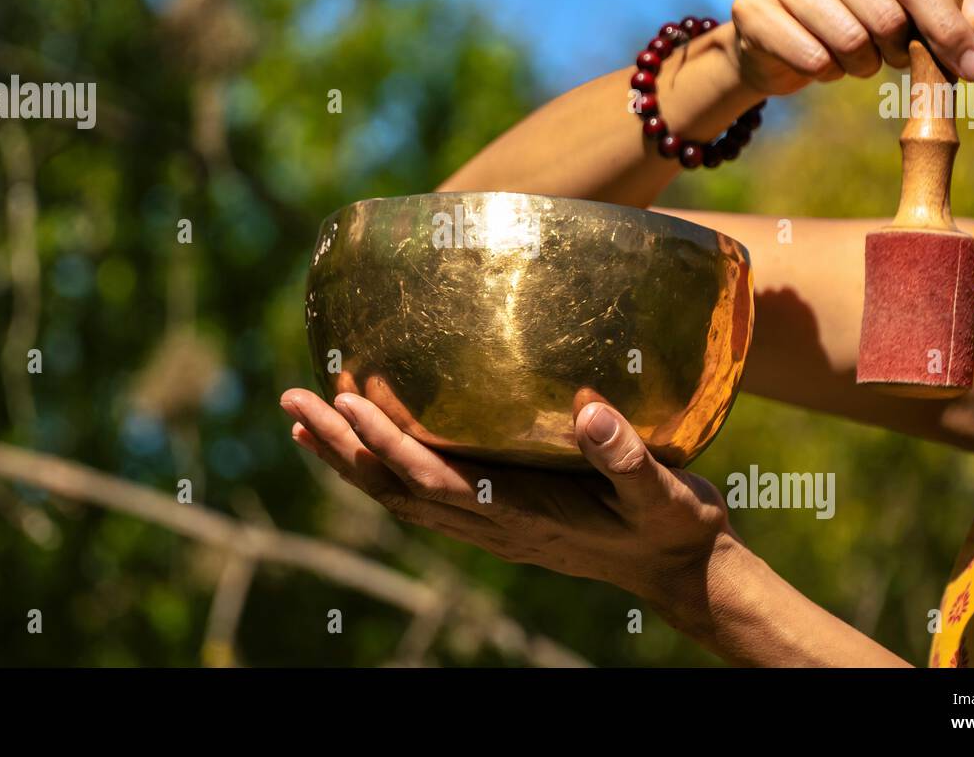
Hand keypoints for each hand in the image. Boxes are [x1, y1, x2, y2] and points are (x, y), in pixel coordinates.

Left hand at [279, 387, 740, 635]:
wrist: (680, 573)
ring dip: (349, 459)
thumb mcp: (663, 496)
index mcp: (522, 515)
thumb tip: (589, 410)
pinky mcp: (498, 518)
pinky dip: (382, 469)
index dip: (387, 443)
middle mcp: (493, 525)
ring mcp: (491, 526)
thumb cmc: (673, 530)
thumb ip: (626, 457)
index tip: (346, 401)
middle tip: (293, 401)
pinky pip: (424, 494)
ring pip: (401, 495)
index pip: (436, 479)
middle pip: (397, 489)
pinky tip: (366, 443)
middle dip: (342, 447)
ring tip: (305, 421)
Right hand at [729, 0, 973, 95]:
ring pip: (848, 39)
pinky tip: (819, 60)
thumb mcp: (904, 7)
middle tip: (893, 57)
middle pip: (885, 14)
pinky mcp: (750, 6)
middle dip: (899, 49)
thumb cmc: (850, 16)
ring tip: (853, 57)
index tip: (972, 67)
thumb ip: (949, 9)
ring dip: (861, 64)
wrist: (771, 36)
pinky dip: (825, 72)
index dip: (948, 27)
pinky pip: (810, 57)